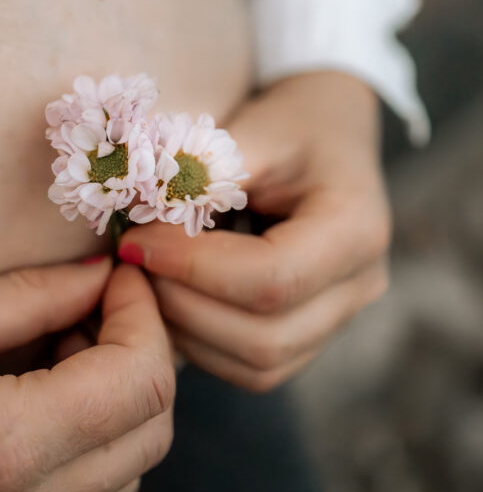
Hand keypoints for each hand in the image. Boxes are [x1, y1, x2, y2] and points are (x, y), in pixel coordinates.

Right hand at [0, 260, 173, 491]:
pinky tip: (47, 395)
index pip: (138, 384)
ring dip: (122, 401)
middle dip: (143, 354)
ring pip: (130, 472)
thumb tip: (102, 275)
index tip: (120, 276)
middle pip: (151, 434)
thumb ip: (30, 296)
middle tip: (98, 304)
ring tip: (65, 347)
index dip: (143, 317)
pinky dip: (95, 441)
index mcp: (4, 450)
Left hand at [119, 72, 390, 391]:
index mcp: (356, 230)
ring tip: (146, 278)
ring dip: (186, 331)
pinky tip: (170, 297)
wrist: (329, 133)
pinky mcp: (312, 335)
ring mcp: (340, 318)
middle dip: (182, 305)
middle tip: (131, 262)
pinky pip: (254, 368)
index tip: (134, 240)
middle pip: (265, 338)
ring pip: (258, 365)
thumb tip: (138, 212)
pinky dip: (202, 343)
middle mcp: (359, 286)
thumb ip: (205, 172)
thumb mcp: (255, 128)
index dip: (192, 268)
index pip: (270, 279)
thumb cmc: (293, 123)